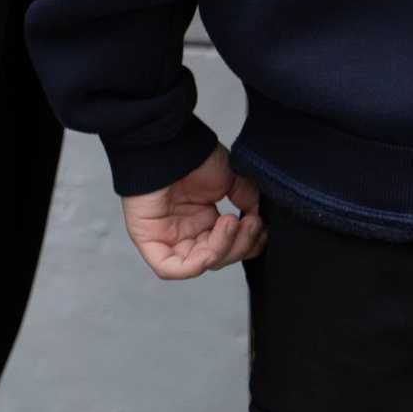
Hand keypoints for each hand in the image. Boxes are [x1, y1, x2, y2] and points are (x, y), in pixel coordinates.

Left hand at [122, 145, 267, 279]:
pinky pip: (170, 268)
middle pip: (219, 257)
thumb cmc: (194, 156)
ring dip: (222, 250)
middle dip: (240, 245)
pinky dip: (193, 266)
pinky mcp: (149, 240)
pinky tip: (210, 252)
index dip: (249, 243)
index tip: (262, 226)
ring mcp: (168, 237)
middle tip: (252, 223)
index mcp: (205, 220)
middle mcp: (187, 231)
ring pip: (199, 263)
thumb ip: (250, 203)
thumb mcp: (233, 180)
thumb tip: (263, 224)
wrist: (170, 143)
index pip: (230, 246)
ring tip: (232, 222)